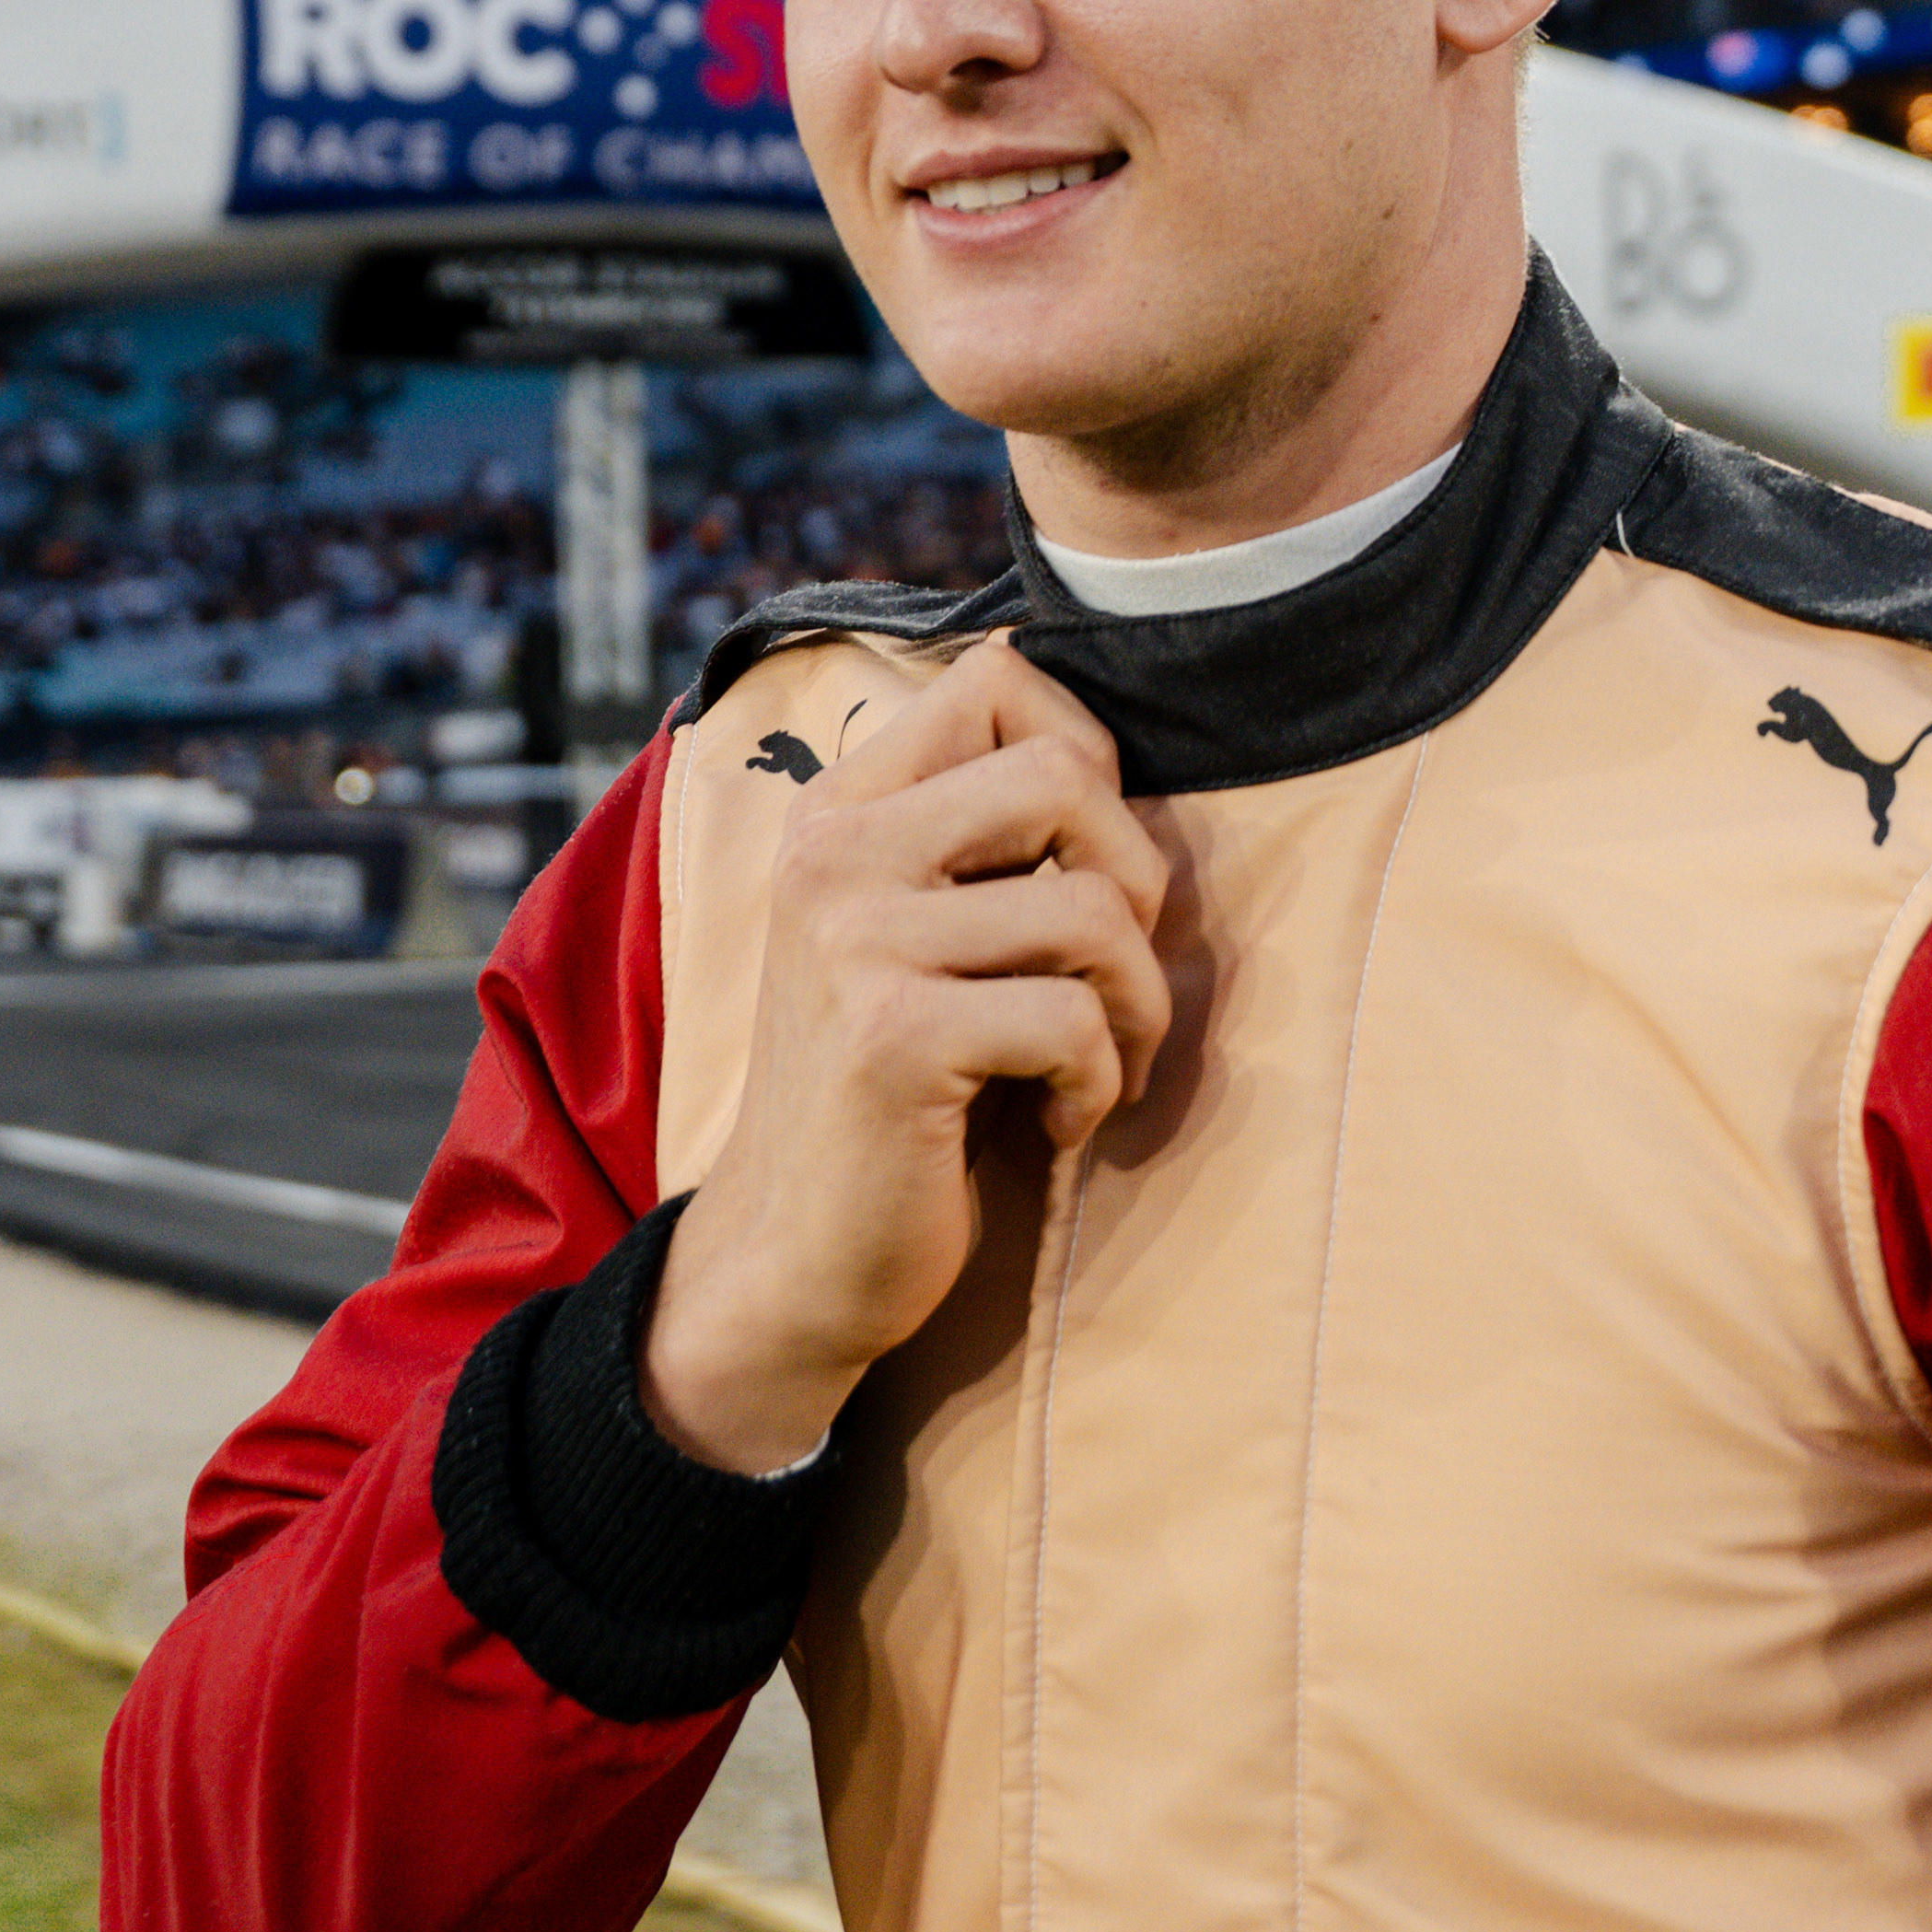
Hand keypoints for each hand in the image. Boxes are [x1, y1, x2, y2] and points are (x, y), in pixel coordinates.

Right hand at [643, 642, 1171, 1474]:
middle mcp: (833, 853)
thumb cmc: (894, 1093)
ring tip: (1091, 1065)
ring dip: (1136, 1007)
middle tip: (1111, 977)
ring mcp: (855, 940)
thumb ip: (979, 841)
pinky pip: (1077, 1019)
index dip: (1087, 755)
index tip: (1079, 865)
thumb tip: (1109, 754)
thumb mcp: (916, 936)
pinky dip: (1096, 1082)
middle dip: (1139, 882)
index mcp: (840, 810)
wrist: (793, 1257)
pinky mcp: (895, 1035)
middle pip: (1067, 775)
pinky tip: (1052, 1123)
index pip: (998, 675)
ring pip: (1096, 909)